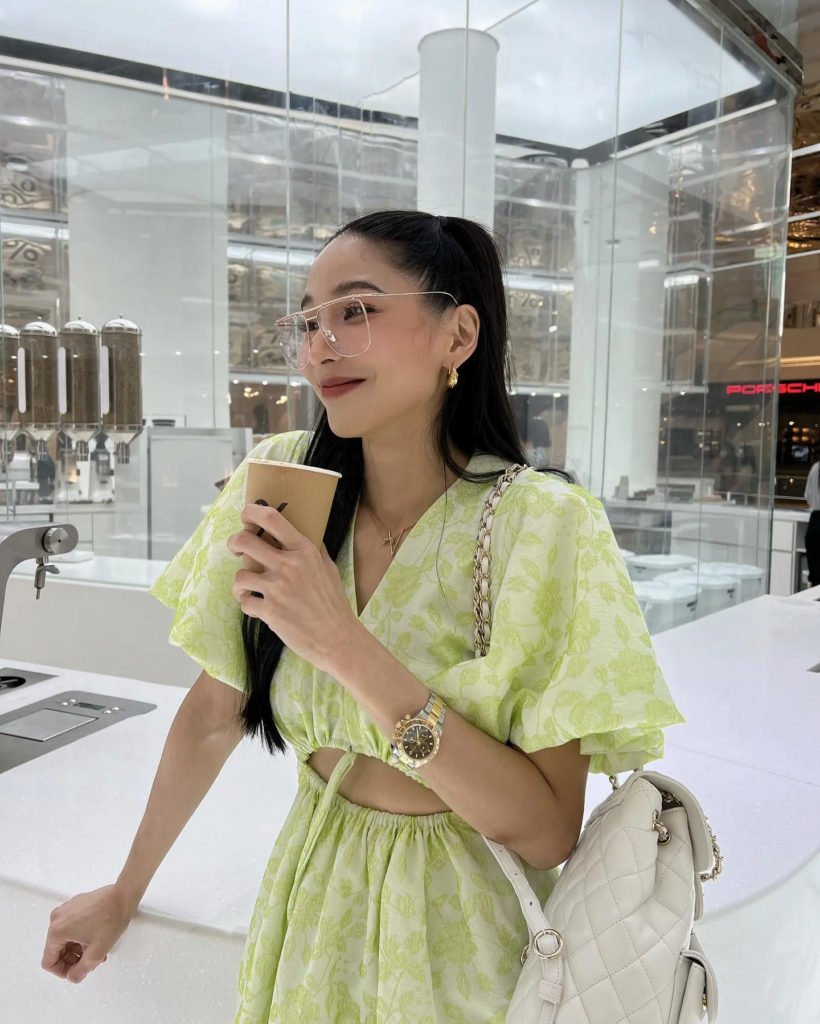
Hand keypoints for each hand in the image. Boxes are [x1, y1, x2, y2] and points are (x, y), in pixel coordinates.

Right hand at [42, 884, 134, 982]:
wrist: (123, 895)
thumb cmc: (110, 922)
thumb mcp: (95, 954)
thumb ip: (80, 971)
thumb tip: (71, 976)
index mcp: (56, 931)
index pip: (49, 962)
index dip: (62, 971)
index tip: (78, 971)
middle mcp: (56, 918)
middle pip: (57, 950)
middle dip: (73, 959)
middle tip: (91, 962)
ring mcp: (66, 909)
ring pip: (65, 938)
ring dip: (78, 949)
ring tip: (97, 950)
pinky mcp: (75, 904)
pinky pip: (72, 926)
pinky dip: (80, 936)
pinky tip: (97, 938)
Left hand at [228, 504, 360, 672]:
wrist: (338, 639)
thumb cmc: (334, 604)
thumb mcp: (329, 569)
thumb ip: (314, 550)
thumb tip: (306, 533)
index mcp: (304, 551)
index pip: (272, 519)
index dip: (252, 512)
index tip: (246, 515)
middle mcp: (289, 566)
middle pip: (244, 541)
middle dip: (235, 543)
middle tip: (237, 549)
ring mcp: (277, 589)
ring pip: (239, 576)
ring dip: (241, 583)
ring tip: (249, 589)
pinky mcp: (269, 611)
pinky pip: (244, 603)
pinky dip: (248, 605)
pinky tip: (258, 608)